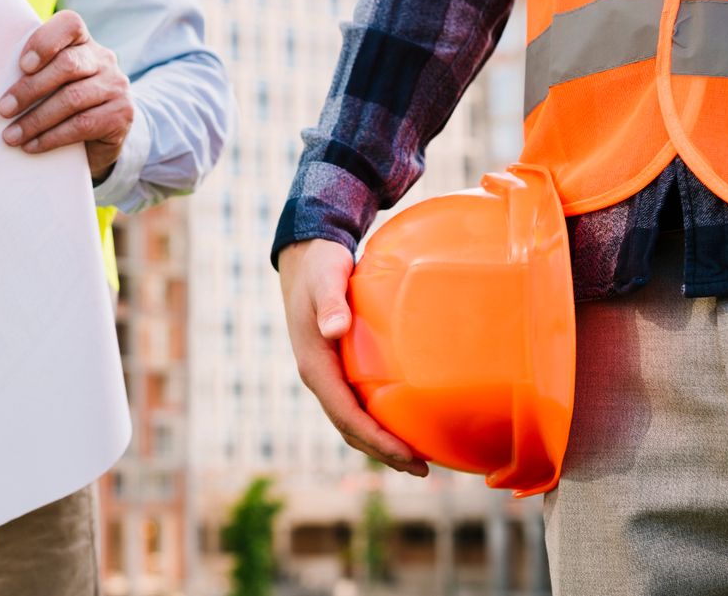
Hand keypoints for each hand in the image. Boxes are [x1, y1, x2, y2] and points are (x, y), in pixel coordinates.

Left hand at [0, 10, 134, 179]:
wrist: (102, 138)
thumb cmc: (64, 104)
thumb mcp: (52, 82)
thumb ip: (34, 73)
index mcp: (83, 42)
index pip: (69, 25)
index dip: (45, 41)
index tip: (22, 65)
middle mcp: (104, 59)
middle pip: (67, 65)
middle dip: (30, 89)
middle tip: (3, 110)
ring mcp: (116, 86)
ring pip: (72, 98)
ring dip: (36, 119)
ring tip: (11, 135)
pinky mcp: (122, 114)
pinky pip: (82, 124)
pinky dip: (52, 137)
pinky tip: (32, 145)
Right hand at [278, 238, 428, 475]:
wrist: (306, 258)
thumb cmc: (320, 267)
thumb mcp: (325, 280)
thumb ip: (331, 304)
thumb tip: (334, 329)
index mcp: (314, 365)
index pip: (345, 414)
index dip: (375, 439)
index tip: (405, 454)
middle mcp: (319, 377)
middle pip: (350, 428)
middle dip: (383, 452)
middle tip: (422, 469)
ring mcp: (327, 375)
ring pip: (352, 421)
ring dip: (381, 444)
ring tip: (416, 459)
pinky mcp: (337, 369)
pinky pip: (356, 405)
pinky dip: (378, 423)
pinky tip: (403, 423)